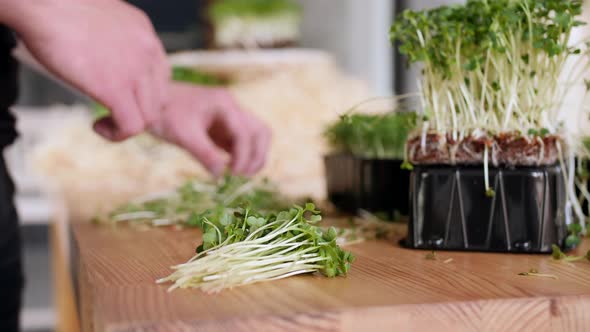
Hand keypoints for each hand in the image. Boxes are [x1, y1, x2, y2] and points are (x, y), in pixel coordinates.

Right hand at [7, 0, 168, 140]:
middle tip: (114, 114)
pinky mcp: (116, 88)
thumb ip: (112, 39)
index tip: (121, 97)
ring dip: (127, 125)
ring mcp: (135, 70)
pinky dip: (117, 134)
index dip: (144, 93)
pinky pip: (132, 125)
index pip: (161, 74)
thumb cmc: (56, 6)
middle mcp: (147, 50)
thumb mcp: (99, 19)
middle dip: (139, 111)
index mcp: (143, 32)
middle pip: (160, 97)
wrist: (41, 2)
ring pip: (150, 115)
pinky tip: (98, 126)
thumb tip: (102, 57)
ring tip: (104, 122)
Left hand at [152, 82, 270, 176]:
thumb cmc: (165, 114)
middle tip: (242, 175)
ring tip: (240, 175)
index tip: (233, 174)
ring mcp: (230, 119)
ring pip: (256, 137)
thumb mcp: (183, 134)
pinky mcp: (224, 129)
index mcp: (224, 104)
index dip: (243, 155)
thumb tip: (220, 175)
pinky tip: (231, 170)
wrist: (151, 104)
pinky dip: (242, 157)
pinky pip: (242, 144)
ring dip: (254, 156)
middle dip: (256, 155)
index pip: (245, 132)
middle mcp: (232, 109)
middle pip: (260, 132)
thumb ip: (204, 153)